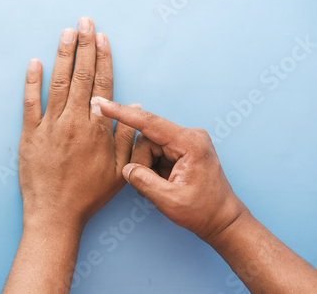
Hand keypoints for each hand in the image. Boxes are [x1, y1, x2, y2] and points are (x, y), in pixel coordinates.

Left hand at [18, 17, 135, 229]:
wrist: (56, 214)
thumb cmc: (89, 195)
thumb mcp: (119, 170)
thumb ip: (127, 137)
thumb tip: (134, 107)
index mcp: (97, 129)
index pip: (103, 85)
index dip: (103, 59)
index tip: (102, 38)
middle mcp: (74, 122)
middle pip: (82, 76)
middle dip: (84, 46)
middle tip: (85, 22)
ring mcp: (50, 127)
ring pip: (57, 83)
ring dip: (63, 56)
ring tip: (66, 33)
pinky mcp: (29, 135)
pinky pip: (30, 103)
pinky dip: (31, 82)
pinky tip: (34, 63)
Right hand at [96, 100, 247, 241]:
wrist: (222, 220)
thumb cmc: (203, 211)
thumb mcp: (169, 200)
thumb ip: (144, 182)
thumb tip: (126, 168)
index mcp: (189, 142)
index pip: (148, 123)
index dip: (121, 113)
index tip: (101, 103)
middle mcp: (189, 136)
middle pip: (146, 140)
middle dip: (142, 164)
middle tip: (154, 186)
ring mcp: (185, 141)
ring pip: (147, 147)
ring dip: (147, 168)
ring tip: (162, 186)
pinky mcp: (181, 149)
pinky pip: (154, 152)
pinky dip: (152, 168)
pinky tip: (163, 182)